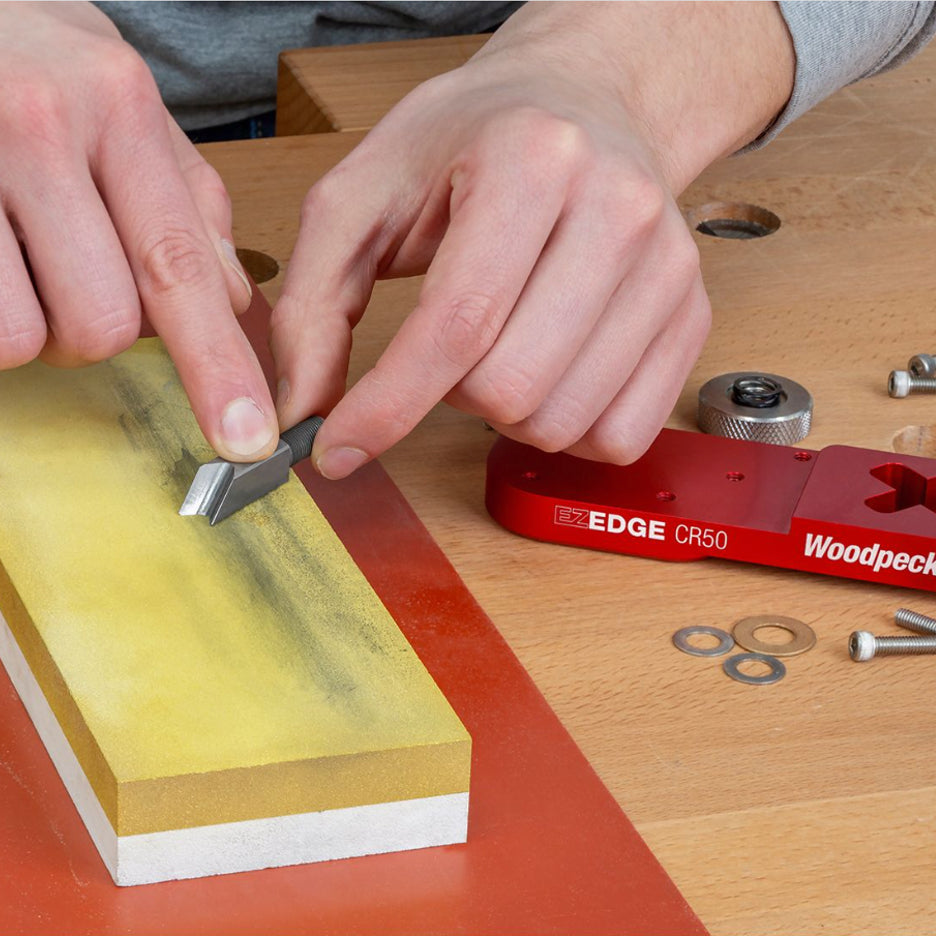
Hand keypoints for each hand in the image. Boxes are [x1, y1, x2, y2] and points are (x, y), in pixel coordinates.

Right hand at [0, 2, 277, 460]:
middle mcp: (39, 129)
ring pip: (24, 338)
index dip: (218, 369)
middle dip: (97, 332)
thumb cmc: (32, 60)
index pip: (180, 268)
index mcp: (118, 109)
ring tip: (20, 262)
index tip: (247, 440)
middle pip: (104, 324)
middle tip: (71, 274)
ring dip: (35, 327)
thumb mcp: (124, 100)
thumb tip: (235, 299)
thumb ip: (189, 199)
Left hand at [270, 2, 793, 477]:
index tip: (337, 449)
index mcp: (530, 162)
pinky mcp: (693, 317)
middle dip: (451, 397)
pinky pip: (618, 437)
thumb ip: (316, 303)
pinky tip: (549, 377)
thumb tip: (303, 411)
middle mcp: (618, 211)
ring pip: (562, 420)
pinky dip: (565, 430)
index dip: (386, 405)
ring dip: (506, 413)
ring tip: (500, 350)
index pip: (456, 323)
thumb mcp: (366, 195)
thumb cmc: (474, 145)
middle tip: (448, 348)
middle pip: (510, 388)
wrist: (587, 108)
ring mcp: (668, 270)